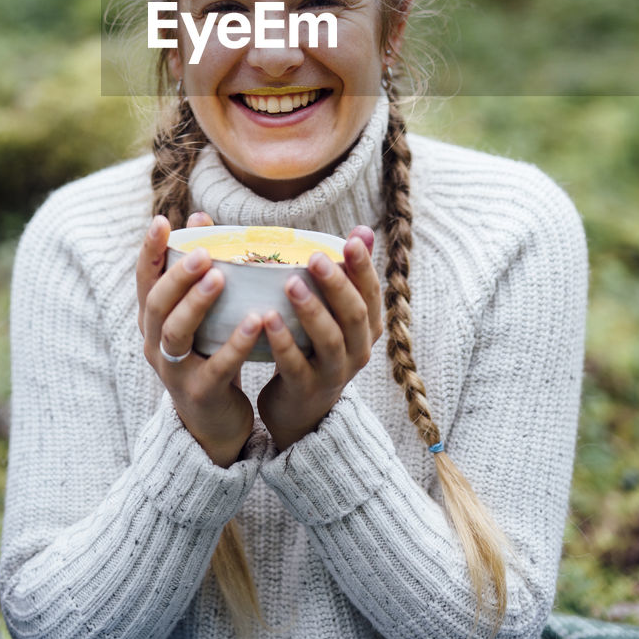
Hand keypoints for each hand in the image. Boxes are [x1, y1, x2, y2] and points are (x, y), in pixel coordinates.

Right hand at [137, 213, 263, 467]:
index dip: (149, 251)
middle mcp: (156, 343)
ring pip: (176, 333)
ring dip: (197, 303)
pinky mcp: (200, 393)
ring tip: (220, 277)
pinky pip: (216, 366)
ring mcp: (174, 371)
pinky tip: (255, 321)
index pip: (144, 280)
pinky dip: (235, 342)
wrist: (215, 423)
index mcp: (154, 320)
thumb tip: (202, 215)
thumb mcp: (200, 314)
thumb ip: (198, 270)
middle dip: (177, 276)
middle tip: (202, 252)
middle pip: (156, 305)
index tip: (162, 221)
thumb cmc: (208, 353)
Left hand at [257, 227, 381, 451]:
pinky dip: (283, 342)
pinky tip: (267, 319)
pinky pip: (295, 365)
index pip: (372, 293)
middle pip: (354, 315)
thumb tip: (363, 230)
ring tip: (290, 283)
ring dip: (311, 311)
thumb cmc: (315, 346)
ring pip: (329, 340)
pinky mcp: (306, 390)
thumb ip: (347, 274)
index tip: (352, 240)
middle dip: (337, 285)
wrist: (300, 409)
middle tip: (315, 257)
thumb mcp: (337, 314)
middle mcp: (358, 350)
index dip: (364, 267)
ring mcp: (334, 373)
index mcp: (367, 327)